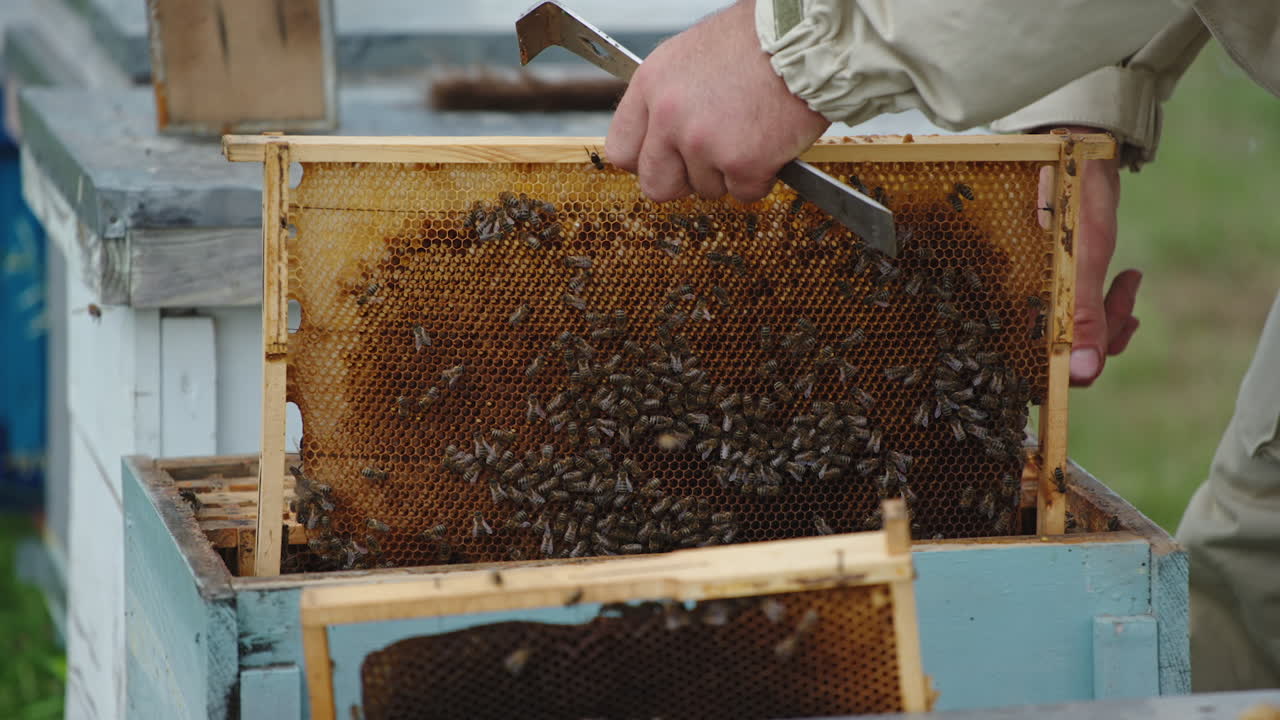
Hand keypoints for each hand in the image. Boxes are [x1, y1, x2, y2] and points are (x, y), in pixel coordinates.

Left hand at [605, 0, 829, 202]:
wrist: (804, 39)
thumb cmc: (755, 41)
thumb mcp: (689, 56)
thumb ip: (667, 99)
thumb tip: (660, 137)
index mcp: (650, 85)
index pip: (621, 150)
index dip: (646, 161)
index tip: (665, 159)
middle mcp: (669, 116)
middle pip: (656, 185)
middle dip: (684, 180)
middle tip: (710, 160)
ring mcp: (704, 143)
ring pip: (706, 190)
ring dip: (729, 173)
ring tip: (750, 133)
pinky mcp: (742, 163)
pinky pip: (744, 193)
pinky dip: (760, 178)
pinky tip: (769, 143)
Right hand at [1042, 131, 1141, 385]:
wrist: (1069, 147)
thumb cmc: (1067, 197)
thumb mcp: (1081, 261)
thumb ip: (1083, 317)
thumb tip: (1082, 375)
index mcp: (1011, 301)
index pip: (1032, 360)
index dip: (1068, 369)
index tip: (1100, 354)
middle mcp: (1017, 300)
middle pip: (1056, 348)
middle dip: (1099, 337)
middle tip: (1129, 316)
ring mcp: (1035, 288)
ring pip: (1072, 327)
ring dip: (1109, 317)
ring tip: (1130, 287)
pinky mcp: (1053, 275)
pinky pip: (1080, 305)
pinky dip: (1108, 301)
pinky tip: (1128, 279)